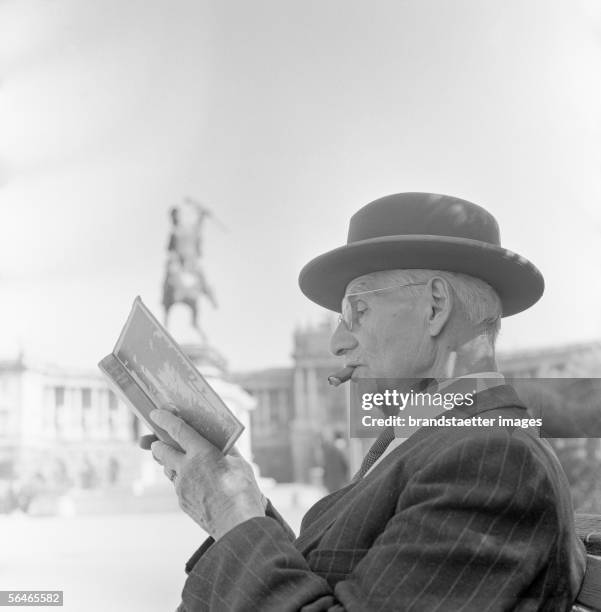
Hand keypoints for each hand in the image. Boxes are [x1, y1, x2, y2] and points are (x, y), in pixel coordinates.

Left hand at [147, 409, 265, 539]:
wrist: (237, 524)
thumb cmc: (242, 490)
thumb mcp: (239, 463)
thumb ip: (226, 450)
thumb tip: (221, 441)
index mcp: (202, 452)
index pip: (177, 430)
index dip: (165, 419)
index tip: (156, 414)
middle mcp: (186, 467)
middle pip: (161, 451)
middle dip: (157, 443)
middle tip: (156, 440)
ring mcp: (181, 486)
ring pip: (167, 469)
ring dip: (169, 462)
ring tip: (180, 460)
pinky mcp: (182, 501)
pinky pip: (177, 485)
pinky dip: (181, 479)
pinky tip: (195, 481)